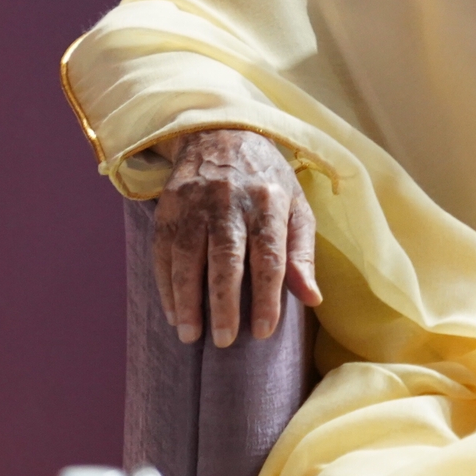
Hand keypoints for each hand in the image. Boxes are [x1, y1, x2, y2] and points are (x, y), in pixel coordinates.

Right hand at [150, 128, 321, 346]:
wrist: (221, 135)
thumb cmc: (267, 180)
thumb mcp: (296, 206)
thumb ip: (302, 253)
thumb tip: (312, 299)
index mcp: (269, 201)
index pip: (270, 256)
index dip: (268, 296)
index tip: (264, 331)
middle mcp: (230, 201)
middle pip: (226, 259)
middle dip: (224, 303)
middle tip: (225, 341)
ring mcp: (194, 203)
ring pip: (188, 258)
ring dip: (188, 301)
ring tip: (192, 336)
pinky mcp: (168, 208)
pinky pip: (163, 253)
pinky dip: (166, 286)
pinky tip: (173, 312)